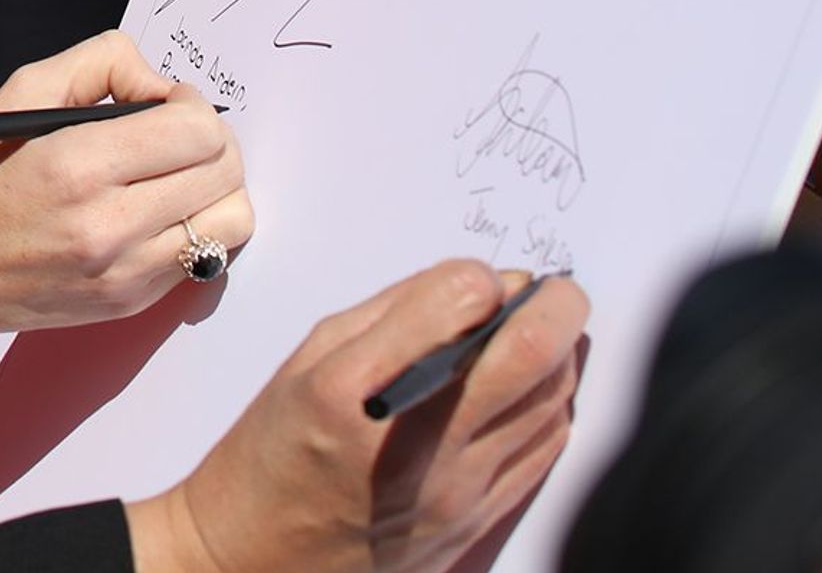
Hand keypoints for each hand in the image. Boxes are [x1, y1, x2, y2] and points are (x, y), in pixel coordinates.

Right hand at [0, 32, 251, 356]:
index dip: (193, 106)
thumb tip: (162, 84)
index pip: (196, 131)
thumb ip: (101, 62)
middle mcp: (107, 227)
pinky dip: (195, 229)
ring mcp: (123, 275)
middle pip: (225, 173)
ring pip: (232, 222)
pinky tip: (154, 213)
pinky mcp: (130, 304)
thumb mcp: (21, 92)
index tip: (166, 103)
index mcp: (77, 165)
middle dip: (212, 142)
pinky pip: (204, 260)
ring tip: (175, 177)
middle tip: (175, 135)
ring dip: (216, 190)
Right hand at [127, 262, 590, 572]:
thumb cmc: (277, 451)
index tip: (478, 279)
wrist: (265, 558)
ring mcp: (456, 490)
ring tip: (532, 338)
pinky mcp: (480, 521)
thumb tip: (479, 284)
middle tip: (551, 292)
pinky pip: (548, 448)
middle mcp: (414, 442)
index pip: (458, 303)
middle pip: (530, 354)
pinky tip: (523, 391)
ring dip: (557, 355)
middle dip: (556, 305)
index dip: (480, 276)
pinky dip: (549, 406)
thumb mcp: (309, 360)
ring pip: (552, 400)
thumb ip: (394, 315)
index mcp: (352, 389)